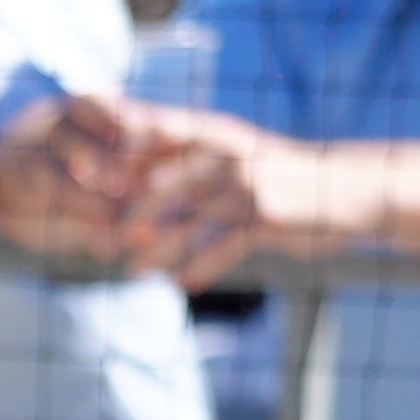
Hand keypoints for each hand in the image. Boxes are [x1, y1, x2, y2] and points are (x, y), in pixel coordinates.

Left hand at [9, 93, 311, 286]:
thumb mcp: (232, 153)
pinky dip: (201, 267)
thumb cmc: (278, 173)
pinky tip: (182, 285)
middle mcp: (224, 154)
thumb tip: (128, 164)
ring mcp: (245, 186)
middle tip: (99, 243)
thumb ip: (185, 156)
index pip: (148, 136)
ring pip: (187, 221)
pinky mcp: (266, 218)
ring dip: (157, 251)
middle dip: (125, 216)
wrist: (345, 188)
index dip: (110, 156)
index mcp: (210, 134)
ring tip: (133, 272)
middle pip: (159, 185)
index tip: (74, 178)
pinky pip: (224, 247)